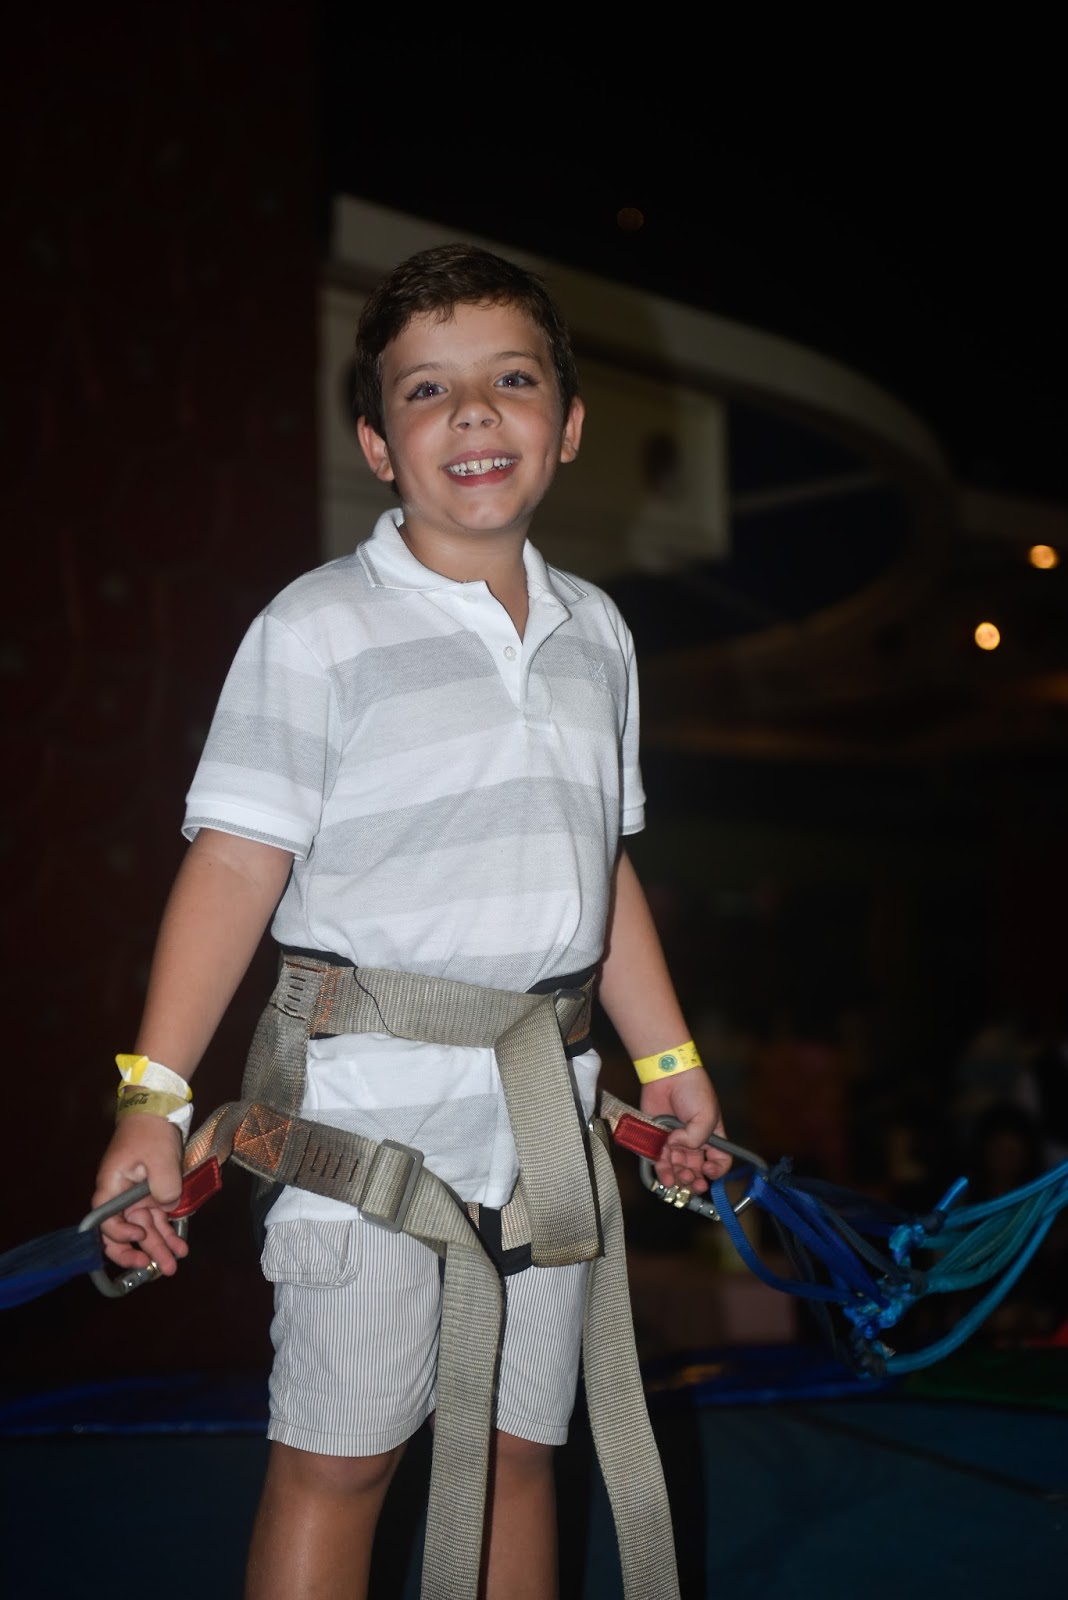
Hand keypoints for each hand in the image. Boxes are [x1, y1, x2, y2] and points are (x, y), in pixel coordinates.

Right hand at [92, 1115, 189, 1275]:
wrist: (157, 1110)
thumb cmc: (151, 1132)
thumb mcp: (160, 1159)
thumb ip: (164, 1187)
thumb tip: (168, 1206)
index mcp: (112, 1187)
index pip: (106, 1222)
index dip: (121, 1234)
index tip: (140, 1233)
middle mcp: (121, 1196)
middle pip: (126, 1232)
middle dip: (143, 1252)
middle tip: (160, 1269)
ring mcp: (137, 1195)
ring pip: (145, 1228)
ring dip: (159, 1246)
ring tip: (174, 1264)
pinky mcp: (152, 1192)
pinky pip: (158, 1217)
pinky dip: (168, 1230)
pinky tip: (180, 1245)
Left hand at [640, 1067, 731, 1193]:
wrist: (668, 1074)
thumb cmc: (693, 1090)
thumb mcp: (705, 1115)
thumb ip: (696, 1138)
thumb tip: (676, 1147)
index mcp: (712, 1137)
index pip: (720, 1161)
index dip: (716, 1171)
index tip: (708, 1170)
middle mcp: (694, 1142)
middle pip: (696, 1171)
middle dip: (694, 1180)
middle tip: (689, 1179)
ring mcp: (675, 1142)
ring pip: (678, 1169)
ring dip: (678, 1179)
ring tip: (676, 1179)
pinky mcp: (657, 1138)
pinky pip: (659, 1161)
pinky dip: (662, 1171)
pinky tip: (665, 1177)